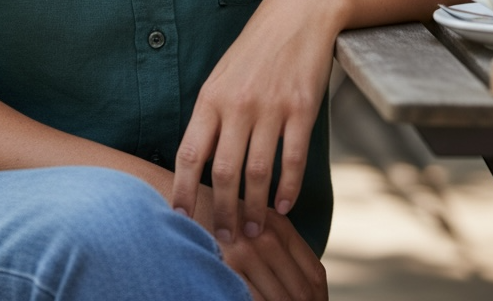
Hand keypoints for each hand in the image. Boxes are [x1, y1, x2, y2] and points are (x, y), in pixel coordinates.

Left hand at [172, 0, 348, 242]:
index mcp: (211, 97)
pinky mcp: (301, 109)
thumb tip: (198, 162)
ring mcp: (271, 107)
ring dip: (254, 208)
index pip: (190, 153)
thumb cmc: (256, 49)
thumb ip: (211, 116)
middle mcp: (238, 104)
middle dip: (222, 211)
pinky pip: (292, 160)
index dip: (183, 190)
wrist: (297, 13)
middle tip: (224, 237)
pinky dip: (287, 189)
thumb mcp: (222, 76)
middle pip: (224, 173)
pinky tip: (283, 205)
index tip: (180, 218)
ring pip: (258, 173)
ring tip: (252, 229)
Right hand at [191, 187, 326, 300]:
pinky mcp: (225, 264)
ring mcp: (245, 252)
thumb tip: (305, 288)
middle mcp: (266, 237)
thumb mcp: (251, 222)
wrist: (171, 201)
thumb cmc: (212, 217)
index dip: (320, 299)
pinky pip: (253, 299)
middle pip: (302, 291)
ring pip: (281, 299)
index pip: (314, 273)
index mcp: (278, 225)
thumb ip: (277, 245)